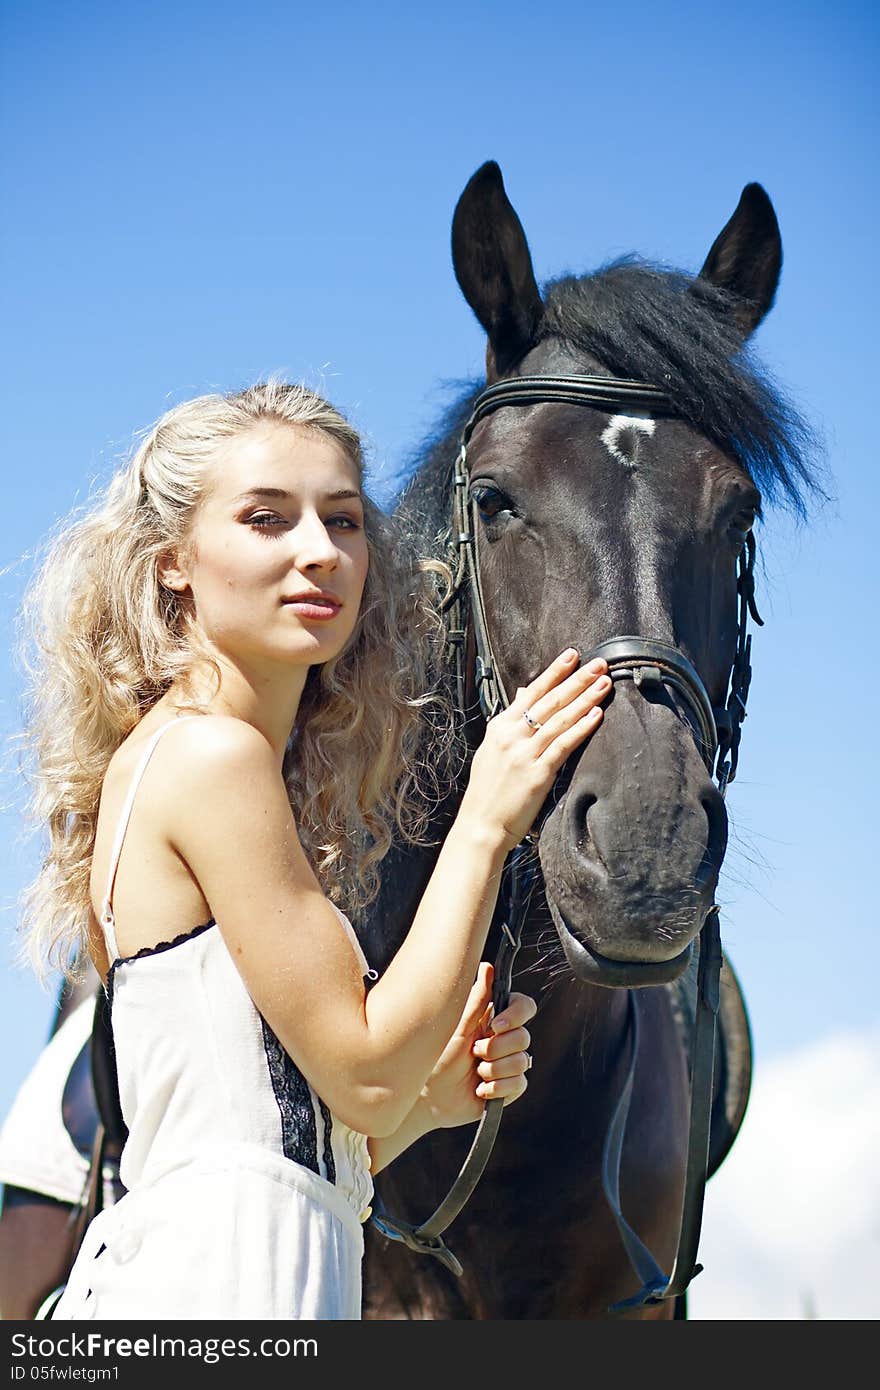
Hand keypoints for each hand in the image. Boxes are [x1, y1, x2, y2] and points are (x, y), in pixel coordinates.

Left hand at [418, 961, 536, 1128]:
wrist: (429, 1097)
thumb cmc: (436, 1057)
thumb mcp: (455, 1025)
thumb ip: (476, 999)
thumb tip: (487, 967)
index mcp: (493, 1020)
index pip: (523, 1007)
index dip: (516, 1015)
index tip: (495, 1025)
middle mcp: (503, 1040)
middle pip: (524, 1036)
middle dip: (497, 1048)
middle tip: (475, 1053)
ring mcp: (508, 1064)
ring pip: (522, 1061)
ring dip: (494, 1069)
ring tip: (475, 1072)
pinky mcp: (509, 1087)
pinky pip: (519, 1083)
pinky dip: (497, 1087)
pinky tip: (480, 1089)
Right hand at [459, 648, 610, 850]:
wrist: (480, 824)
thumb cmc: (487, 790)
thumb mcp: (492, 748)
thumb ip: (509, 720)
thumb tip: (521, 692)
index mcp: (500, 727)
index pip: (531, 692)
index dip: (554, 672)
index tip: (572, 655)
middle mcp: (511, 736)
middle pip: (549, 701)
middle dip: (576, 679)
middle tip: (599, 663)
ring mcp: (524, 754)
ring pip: (559, 719)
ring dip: (584, 699)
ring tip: (604, 683)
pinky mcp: (537, 774)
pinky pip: (563, 745)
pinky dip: (580, 728)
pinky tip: (595, 715)